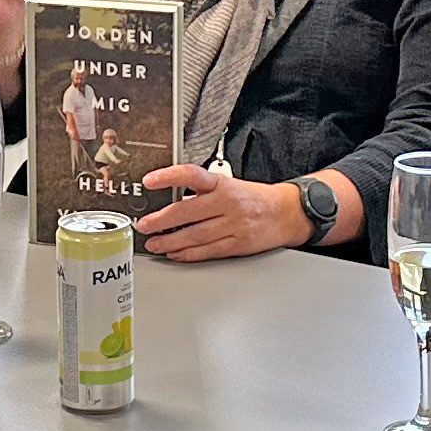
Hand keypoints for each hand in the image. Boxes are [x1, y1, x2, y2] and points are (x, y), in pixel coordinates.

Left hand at [133, 165, 312, 260]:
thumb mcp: (230, 185)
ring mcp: (233, 225)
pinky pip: (207, 251)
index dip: (169, 176)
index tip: (150, 180)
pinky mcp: (238, 244)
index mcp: (222, 184)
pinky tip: (175, 254)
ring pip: (194, 235)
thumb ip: (203, 193)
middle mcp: (227, 202)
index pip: (192, 175)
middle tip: (144, 226)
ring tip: (154, 244)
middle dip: (161, 221)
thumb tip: (172, 203)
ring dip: (170, 242)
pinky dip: (188, 254)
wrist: (287, 212)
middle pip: (187, 212)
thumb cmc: (255, 198)